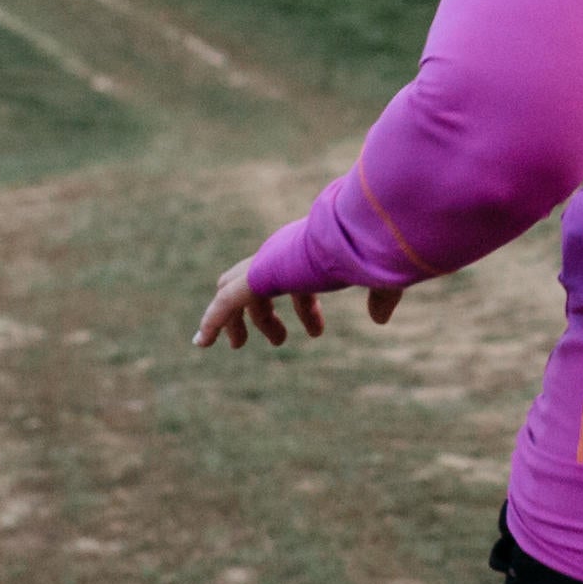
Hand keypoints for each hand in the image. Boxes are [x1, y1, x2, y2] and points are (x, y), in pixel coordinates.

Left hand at [191, 273, 405, 350]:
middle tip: (278, 339)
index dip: (306, 308)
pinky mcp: (253, 281)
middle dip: (264, 314)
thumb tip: (380, 320)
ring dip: (235, 322)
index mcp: (306, 253)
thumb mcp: (378, 277)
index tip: (317, 332)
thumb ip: (379, 296)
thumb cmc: (371, 252)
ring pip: (233, 296)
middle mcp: (280, 256)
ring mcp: (263, 267)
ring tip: (237, 346)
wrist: (353, 237)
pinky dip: (212, 323)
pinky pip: (223, 305)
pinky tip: (201, 342)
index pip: (296, 281)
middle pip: (257, 286)